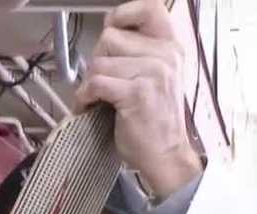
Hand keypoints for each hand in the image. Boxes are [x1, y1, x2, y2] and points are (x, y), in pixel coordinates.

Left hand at [75, 0, 202, 199]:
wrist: (165, 156)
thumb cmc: (154, 120)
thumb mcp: (155, 77)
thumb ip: (138, 52)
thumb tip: (106, 33)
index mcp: (171, 47)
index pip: (149, 8)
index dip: (123, 13)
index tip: (112, 28)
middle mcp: (165, 55)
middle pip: (110, 37)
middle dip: (98, 60)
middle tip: (103, 83)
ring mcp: (153, 72)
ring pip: (99, 62)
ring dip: (90, 83)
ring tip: (98, 99)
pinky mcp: (136, 92)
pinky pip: (96, 83)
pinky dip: (85, 97)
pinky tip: (90, 107)